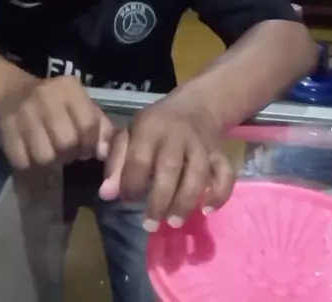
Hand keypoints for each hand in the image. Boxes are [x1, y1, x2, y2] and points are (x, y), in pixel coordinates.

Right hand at [0, 74, 114, 169]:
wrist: (10, 90)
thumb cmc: (53, 101)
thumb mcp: (79, 103)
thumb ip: (98, 125)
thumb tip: (105, 152)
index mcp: (68, 88)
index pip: (88, 124)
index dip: (90, 143)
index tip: (86, 148)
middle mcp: (46, 96)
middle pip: (67, 142)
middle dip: (70, 153)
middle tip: (66, 151)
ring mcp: (24, 112)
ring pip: (45, 156)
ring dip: (50, 160)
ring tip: (48, 151)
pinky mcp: (6, 129)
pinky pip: (24, 161)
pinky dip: (29, 163)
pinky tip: (31, 152)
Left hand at [99, 94, 233, 229]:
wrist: (195, 106)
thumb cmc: (155, 125)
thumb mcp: (131, 133)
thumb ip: (117, 163)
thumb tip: (106, 194)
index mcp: (150, 128)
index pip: (139, 159)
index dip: (131, 184)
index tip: (128, 200)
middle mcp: (177, 135)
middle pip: (170, 168)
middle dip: (160, 200)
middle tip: (150, 225)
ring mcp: (201, 145)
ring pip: (198, 174)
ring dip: (186, 201)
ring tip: (174, 222)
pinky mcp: (219, 154)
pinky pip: (225, 174)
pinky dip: (220, 193)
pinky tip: (207, 209)